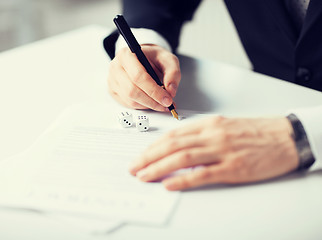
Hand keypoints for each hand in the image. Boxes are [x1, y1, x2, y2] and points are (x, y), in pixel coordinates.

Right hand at [107, 44, 180, 110]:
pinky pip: (127, 104)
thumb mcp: (168, 59)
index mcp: (127, 55)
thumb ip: (173, 73)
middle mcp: (116, 67)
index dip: (154, 91)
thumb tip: (170, 90)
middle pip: (132, 90)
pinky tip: (151, 102)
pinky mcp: (113, 90)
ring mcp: (112, 80)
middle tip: (166, 104)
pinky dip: (142, 106)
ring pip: (130, 100)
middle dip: (152, 101)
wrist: (144, 58)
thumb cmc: (154, 58)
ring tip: (161, 104)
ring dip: (148, 105)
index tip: (167, 99)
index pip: (138, 76)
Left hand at [129, 116, 299, 190]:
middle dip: (149, 156)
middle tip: (134, 167)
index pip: (174, 135)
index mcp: (209, 124)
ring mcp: (222, 151)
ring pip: (183, 158)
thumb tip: (180, 146)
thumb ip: (203, 134)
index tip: (142, 155)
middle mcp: (212, 135)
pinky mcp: (234, 167)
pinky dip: (183, 180)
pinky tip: (169, 185)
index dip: (154, 146)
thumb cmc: (256, 132)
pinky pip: (203, 173)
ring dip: (159, 167)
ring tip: (144, 176)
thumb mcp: (225, 126)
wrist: (285, 137)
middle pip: (173, 145)